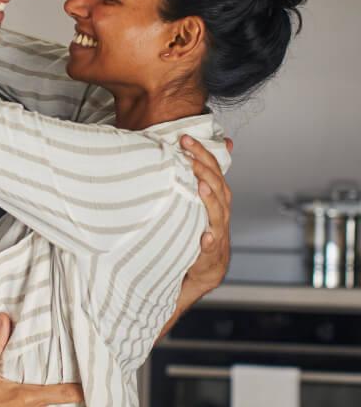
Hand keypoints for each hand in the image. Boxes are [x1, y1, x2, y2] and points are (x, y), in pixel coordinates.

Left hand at [180, 134, 232, 298]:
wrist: (204, 268)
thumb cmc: (201, 228)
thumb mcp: (200, 200)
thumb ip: (203, 175)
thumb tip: (219, 144)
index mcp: (218, 198)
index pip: (213, 170)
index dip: (202, 153)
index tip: (185, 138)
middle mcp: (221, 212)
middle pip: (217, 186)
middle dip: (204, 168)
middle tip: (188, 154)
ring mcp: (218, 233)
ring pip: (218, 213)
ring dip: (211, 200)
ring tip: (202, 186)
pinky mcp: (211, 254)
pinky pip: (211, 247)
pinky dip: (209, 242)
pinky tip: (206, 237)